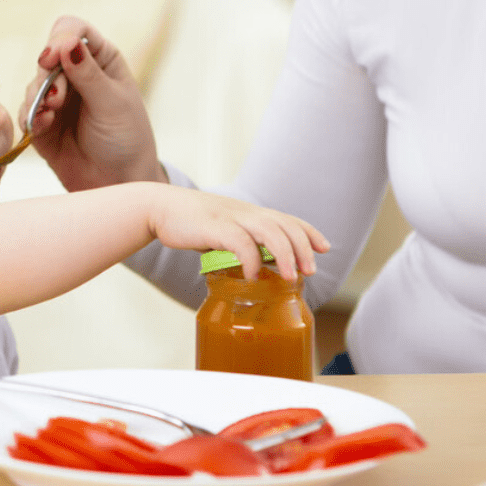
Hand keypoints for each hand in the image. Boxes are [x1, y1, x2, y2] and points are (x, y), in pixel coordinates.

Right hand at [24, 17, 163, 190]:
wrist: (119, 183)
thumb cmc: (127, 139)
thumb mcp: (112, 103)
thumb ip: (88, 74)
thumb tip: (68, 42)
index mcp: (100, 59)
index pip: (73, 30)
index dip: (60, 38)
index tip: (53, 56)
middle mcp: (76, 74)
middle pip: (47, 56)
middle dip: (48, 75)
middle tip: (57, 99)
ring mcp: (57, 99)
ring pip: (33, 83)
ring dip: (38, 96)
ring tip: (50, 113)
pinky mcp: (42, 124)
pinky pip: (25, 112)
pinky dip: (30, 116)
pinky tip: (41, 125)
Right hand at [145, 185, 329, 280]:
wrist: (159, 208)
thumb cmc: (191, 223)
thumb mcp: (222, 230)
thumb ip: (239, 244)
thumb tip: (253, 268)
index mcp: (249, 213)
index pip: (288, 218)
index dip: (309, 232)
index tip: (325, 248)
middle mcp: (245, 212)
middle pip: (284, 225)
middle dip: (302, 247)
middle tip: (310, 271)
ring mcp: (231, 218)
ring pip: (269, 231)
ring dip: (284, 254)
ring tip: (292, 277)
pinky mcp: (214, 227)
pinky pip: (240, 242)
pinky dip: (250, 260)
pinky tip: (253, 276)